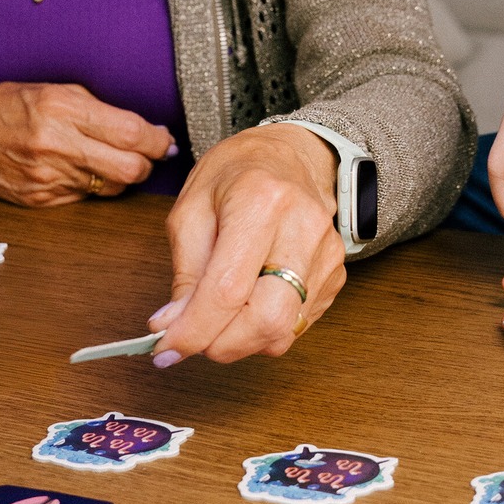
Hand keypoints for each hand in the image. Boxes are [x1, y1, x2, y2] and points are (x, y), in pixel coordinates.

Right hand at [0, 82, 173, 205]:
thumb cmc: (8, 106)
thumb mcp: (54, 90)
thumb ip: (98, 109)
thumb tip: (144, 129)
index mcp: (62, 110)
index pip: (131, 133)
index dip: (158, 140)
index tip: (165, 139)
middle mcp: (57, 145)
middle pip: (130, 169)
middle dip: (148, 163)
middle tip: (149, 154)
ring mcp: (48, 177)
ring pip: (111, 187)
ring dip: (122, 176)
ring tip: (113, 160)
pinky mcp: (41, 200)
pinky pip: (85, 197)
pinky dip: (91, 185)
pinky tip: (81, 170)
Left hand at [148, 125, 343, 364]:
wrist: (290, 155)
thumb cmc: (236, 175)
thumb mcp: (191, 210)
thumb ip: (185, 273)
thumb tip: (173, 328)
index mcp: (261, 200)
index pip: (227, 289)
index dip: (193, 330)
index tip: (166, 349)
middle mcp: (303, 227)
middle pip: (268, 320)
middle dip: (222, 345)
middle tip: (194, 339)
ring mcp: (327, 253)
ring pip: (284, 331)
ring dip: (243, 339)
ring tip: (220, 315)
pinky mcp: (337, 273)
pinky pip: (298, 324)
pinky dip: (266, 327)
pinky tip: (250, 300)